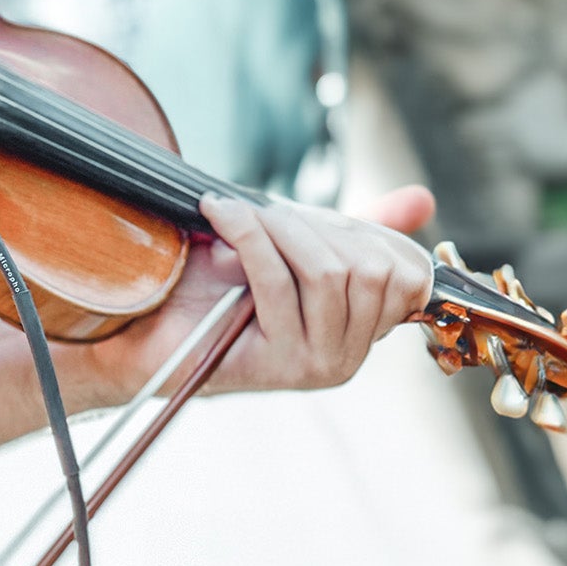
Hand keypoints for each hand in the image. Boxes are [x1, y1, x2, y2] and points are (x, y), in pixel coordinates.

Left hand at [79, 185, 437, 401]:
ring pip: (328, 272)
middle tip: (259, 211)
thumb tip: (422, 199)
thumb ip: (355, 228)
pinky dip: (249, 237)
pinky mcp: (280, 366)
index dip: (364, 230)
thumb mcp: (292, 244)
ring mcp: (319, 365)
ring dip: (279, 228)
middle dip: (313, 224)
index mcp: (364, 330)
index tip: (308, 216)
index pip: (406, 271)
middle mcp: (350, 356)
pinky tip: (220, 215)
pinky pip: (279, 282)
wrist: (144, 329)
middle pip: (369, 267)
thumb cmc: (217, 282)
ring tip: (235, 216)